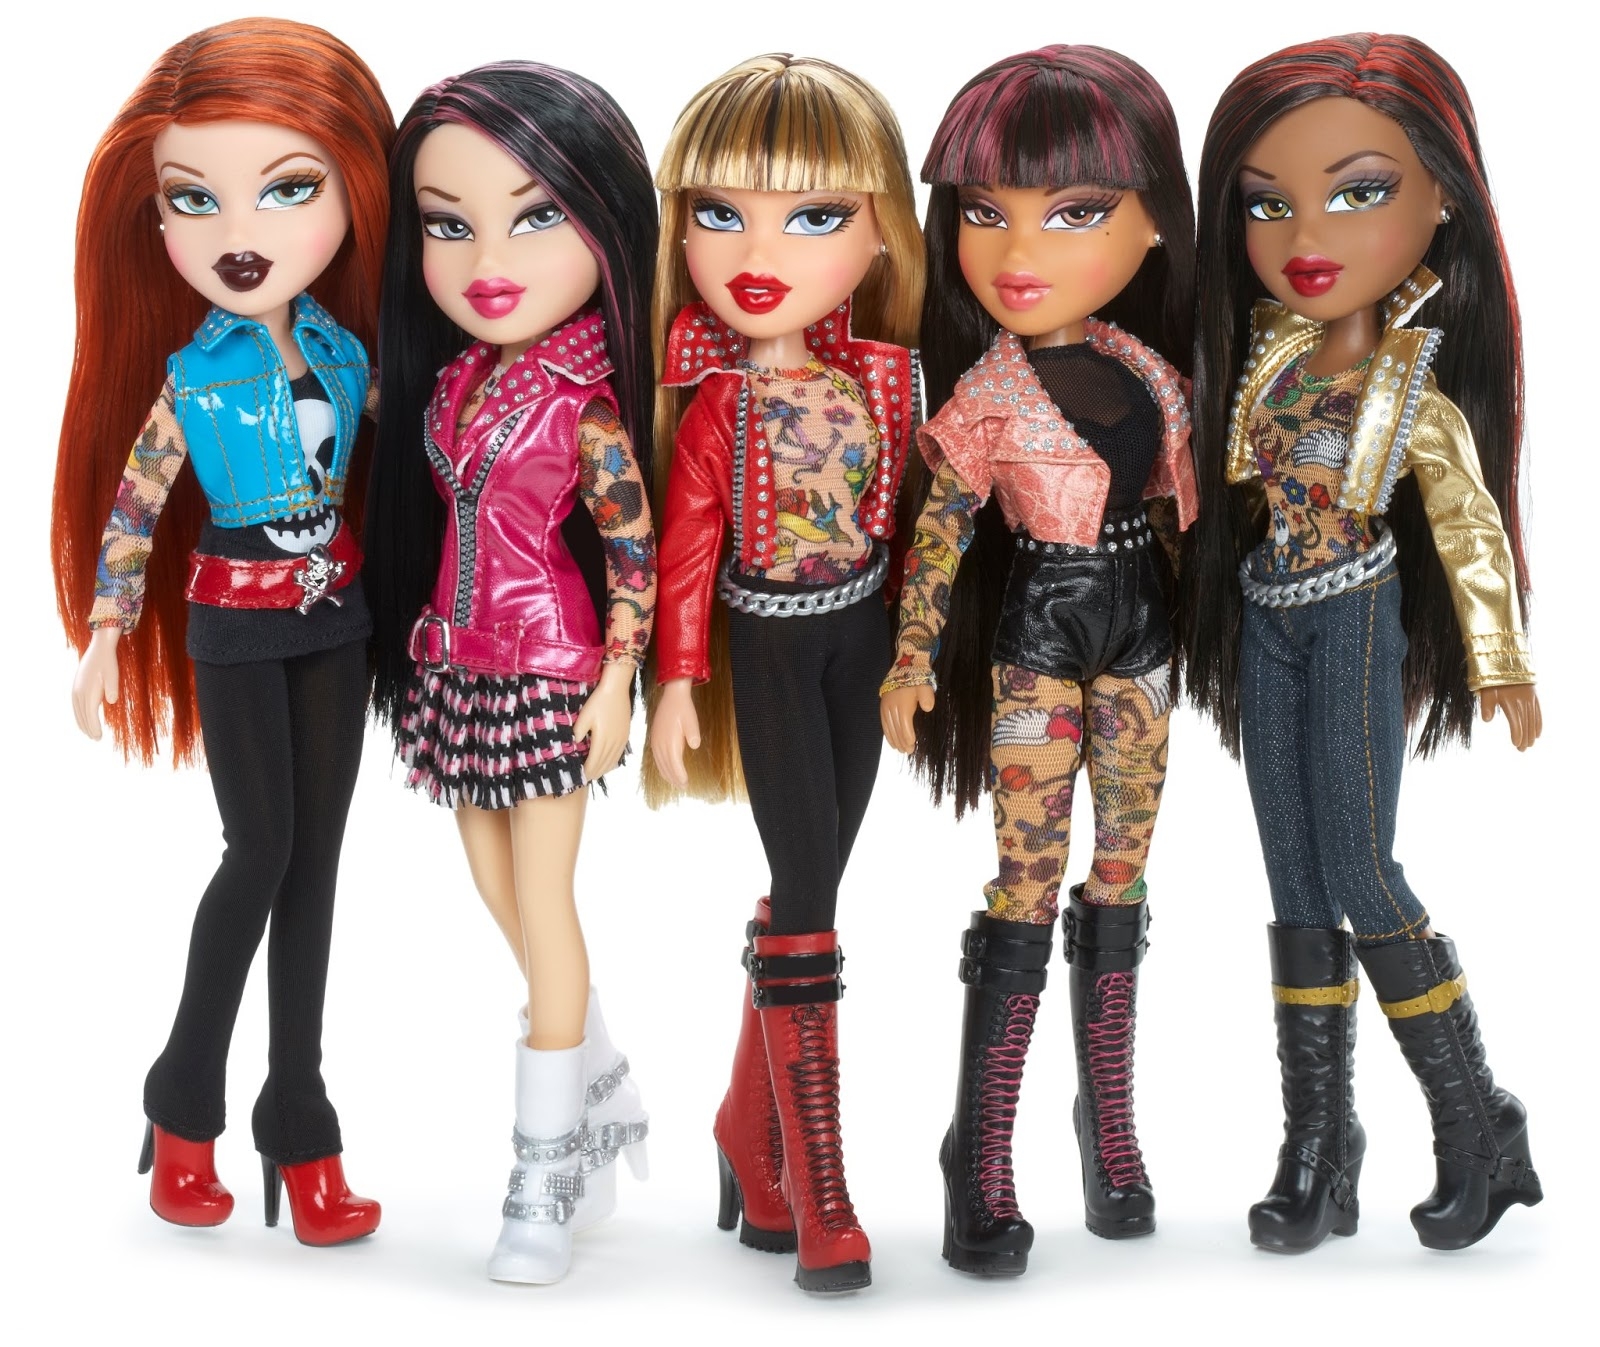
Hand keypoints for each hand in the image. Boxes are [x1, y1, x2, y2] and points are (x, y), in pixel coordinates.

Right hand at [71, 628, 121, 739]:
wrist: (99, 649)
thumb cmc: (109, 662)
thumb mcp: (113, 674)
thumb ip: (112, 688)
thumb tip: (111, 701)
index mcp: (88, 691)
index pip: (90, 714)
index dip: (94, 727)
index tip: (98, 737)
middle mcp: (79, 692)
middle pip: (82, 715)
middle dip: (88, 728)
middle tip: (95, 739)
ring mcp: (76, 689)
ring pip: (77, 711)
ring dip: (82, 723)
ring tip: (88, 733)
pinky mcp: (76, 686)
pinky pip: (76, 705)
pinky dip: (78, 714)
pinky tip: (83, 718)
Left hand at [573, 662, 636, 779]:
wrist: (616, 690)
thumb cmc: (598, 702)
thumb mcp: (584, 716)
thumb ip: (578, 732)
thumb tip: (574, 746)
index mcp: (602, 740)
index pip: (594, 762)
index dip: (587, 771)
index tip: (580, 776)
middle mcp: (613, 743)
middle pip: (603, 764)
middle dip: (594, 773)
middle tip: (585, 779)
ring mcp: (621, 740)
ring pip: (612, 761)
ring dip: (603, 769)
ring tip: (594, 774)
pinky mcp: (625, 735)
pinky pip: (619, 755)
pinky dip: (612, 763)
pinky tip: (607, 764)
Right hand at [649, 677, 700, 788]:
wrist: (671, 696)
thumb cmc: (683, 708)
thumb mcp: (691, 719)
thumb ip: (693, 733)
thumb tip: (695, 745)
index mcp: (670, 740)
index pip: (674, 763)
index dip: (679, 775)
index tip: (686, 783)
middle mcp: (660, 743)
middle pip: (666, 766)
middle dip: (674, 778)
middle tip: (683, 787)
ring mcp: (656, 741)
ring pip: (660, 763)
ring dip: (667, 774)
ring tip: (676, 782)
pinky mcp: (655, 739)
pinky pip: (657, 757)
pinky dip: (661, 766)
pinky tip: (666, 769)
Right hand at [880, 683, 934, 753]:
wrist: (905, 667)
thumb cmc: (917, 679)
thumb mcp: (925, 686)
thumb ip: (927, 697)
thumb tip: (928, 708)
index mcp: (902, 704)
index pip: (904, 724)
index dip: (908, 736)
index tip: (912, 745)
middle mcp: (892, 707)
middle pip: (896, 729)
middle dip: (902, 742)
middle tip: (908, 751)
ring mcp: (885, 707)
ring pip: (889, 728)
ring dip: (895, 740)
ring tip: (900, 750)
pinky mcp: (882, 707)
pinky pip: (884, 724)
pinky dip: (887, 734)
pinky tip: (891, 741)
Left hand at [1480, 683, 1541, 751]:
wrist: (1507, 661)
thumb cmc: (1493, 677)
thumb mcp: (1486, 690)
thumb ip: (1486, 705)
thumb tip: (1487, 720)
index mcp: (1510, 701)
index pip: (1516, 722)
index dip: (1517, 734)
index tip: (1516, 744)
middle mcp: (1523, 701)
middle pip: (1525, 723)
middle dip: (1524, 738)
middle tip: (1523, 750)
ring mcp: (1530, 698)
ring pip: (1533, 719)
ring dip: (1532, 733)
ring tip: (1531, 744)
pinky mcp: (1534, 695)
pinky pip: (1538, 712)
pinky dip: (1539, 723)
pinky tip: (1538, 733)